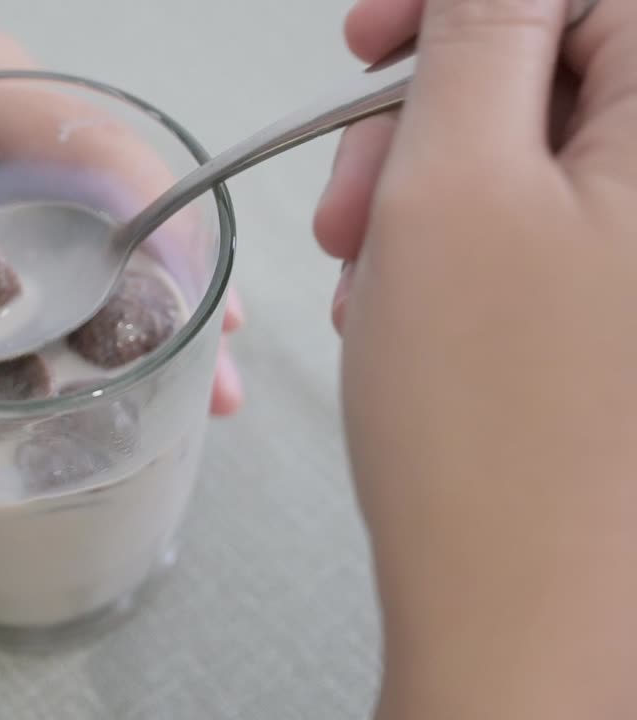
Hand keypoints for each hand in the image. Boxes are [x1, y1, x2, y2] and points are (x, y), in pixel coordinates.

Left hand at [0, 2, 244, 458]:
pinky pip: (66, 197)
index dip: (163, 236)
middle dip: (175, 284)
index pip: (97, 146)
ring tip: (183, 378)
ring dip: (148, 282)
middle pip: (124, 183)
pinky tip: (106, 336)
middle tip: (210, 385)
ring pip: (104, 195)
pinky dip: (101, 264)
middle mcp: (1, 89)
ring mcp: (0, 110)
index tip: (196, 324)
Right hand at [314, 0, 636, 715]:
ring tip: (375, 276)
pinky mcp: (626, 323)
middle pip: (560, 74)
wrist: (526, 615)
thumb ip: (476, 41)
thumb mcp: (453, 191)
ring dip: (430, 193)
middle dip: (429, 115)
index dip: (460, 3)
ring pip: (537, 160)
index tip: (369, 37)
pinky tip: (412, 310)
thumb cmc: (496, 430)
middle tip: (355, 192)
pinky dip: (460, 251)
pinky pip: (543, 235)